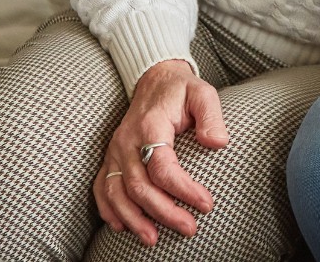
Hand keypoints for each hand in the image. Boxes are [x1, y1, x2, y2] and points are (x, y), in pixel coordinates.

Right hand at [94, 59, 228, 246]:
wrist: (154, 80)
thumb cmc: (181, 90)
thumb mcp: (203, 93)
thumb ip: (212, 115)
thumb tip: (218, 143)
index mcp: (150, 125)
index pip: (163, 166)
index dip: (183, 189)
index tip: (206, 204)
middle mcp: (127, 141)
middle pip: (140, 186)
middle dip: (164, 212)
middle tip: (189, 228)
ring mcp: (115, 150)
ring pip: (116, 192)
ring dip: (133, 219)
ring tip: (153, 239)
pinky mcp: (111, 157)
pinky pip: (102, 187)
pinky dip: (108, 209)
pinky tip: (122, 226)